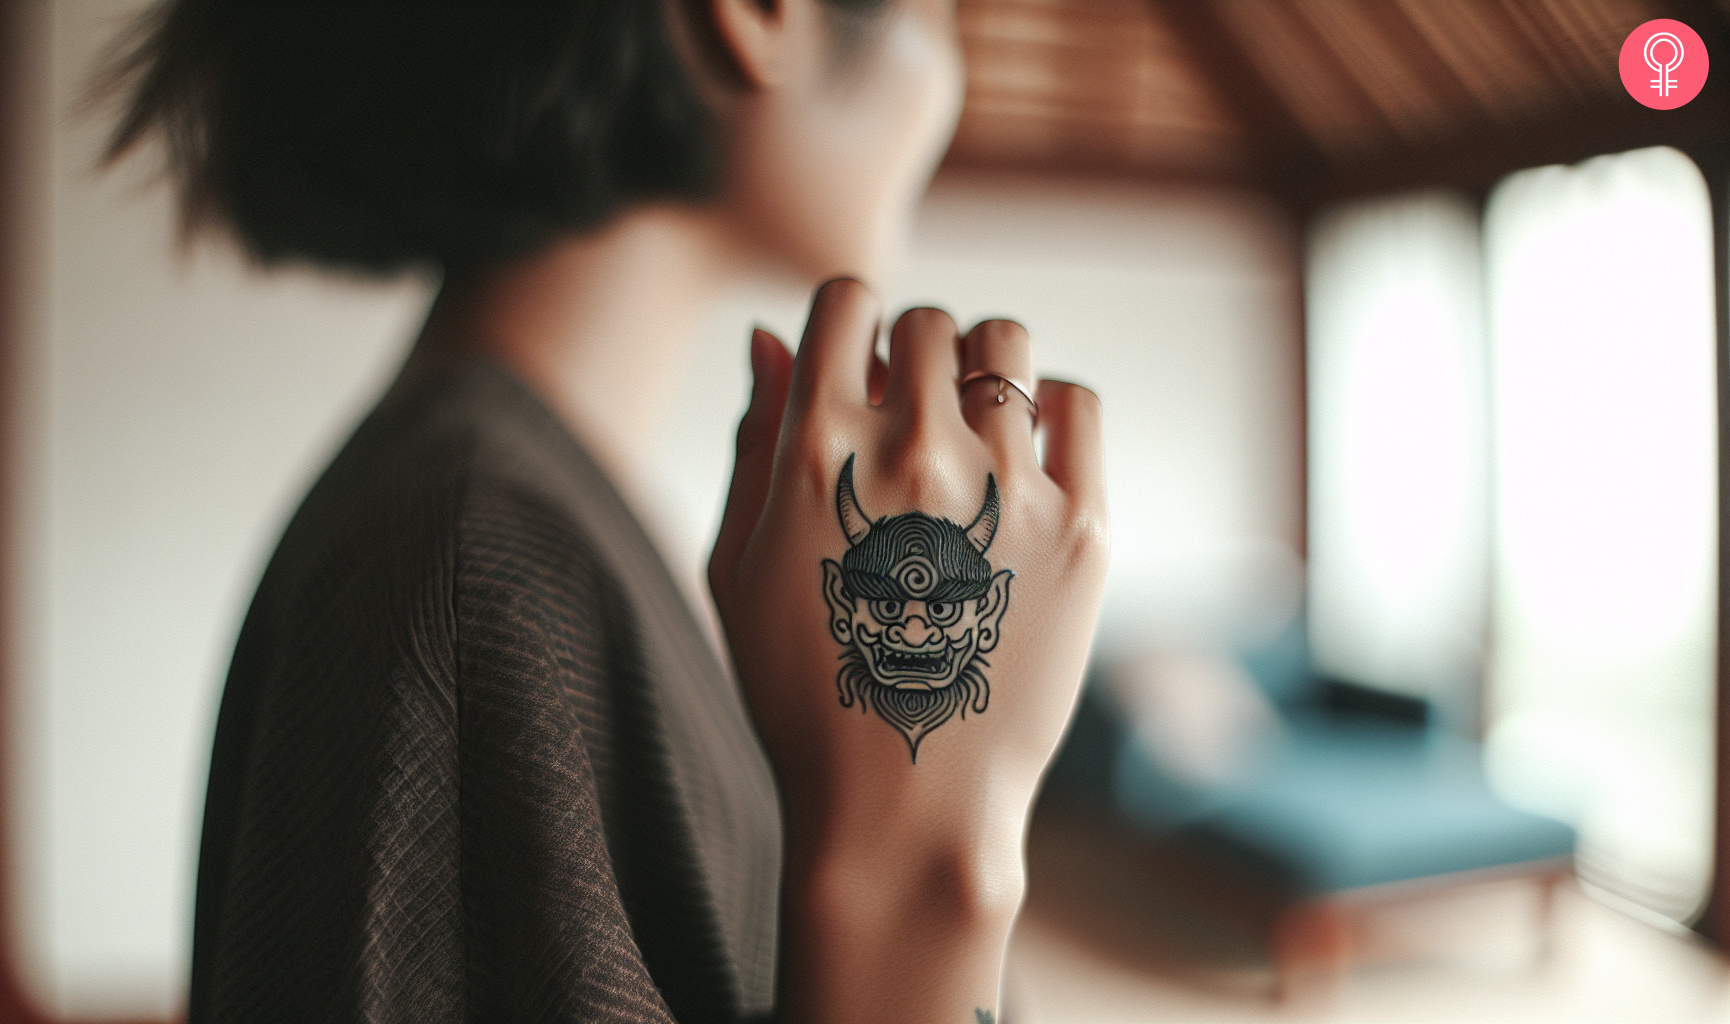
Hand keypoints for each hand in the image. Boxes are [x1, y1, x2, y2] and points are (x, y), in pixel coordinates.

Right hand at [709, 278, 1107, 1022]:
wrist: (902, 805)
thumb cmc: (801, 691)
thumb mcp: (736, 565)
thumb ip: (753, 439)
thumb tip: (769, 336)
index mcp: (818, 450)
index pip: (847, 299)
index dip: (848, 322)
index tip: (854, 367)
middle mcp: (916, 451)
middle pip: (929, 320)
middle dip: (912, 350)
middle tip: (908, 418)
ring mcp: (1006, 486)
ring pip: (1008, 344)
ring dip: (981, 370)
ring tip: (970, 434)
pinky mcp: (1081, 525)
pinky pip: (1078, 404)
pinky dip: (1050, 409)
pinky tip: (1024, 460)